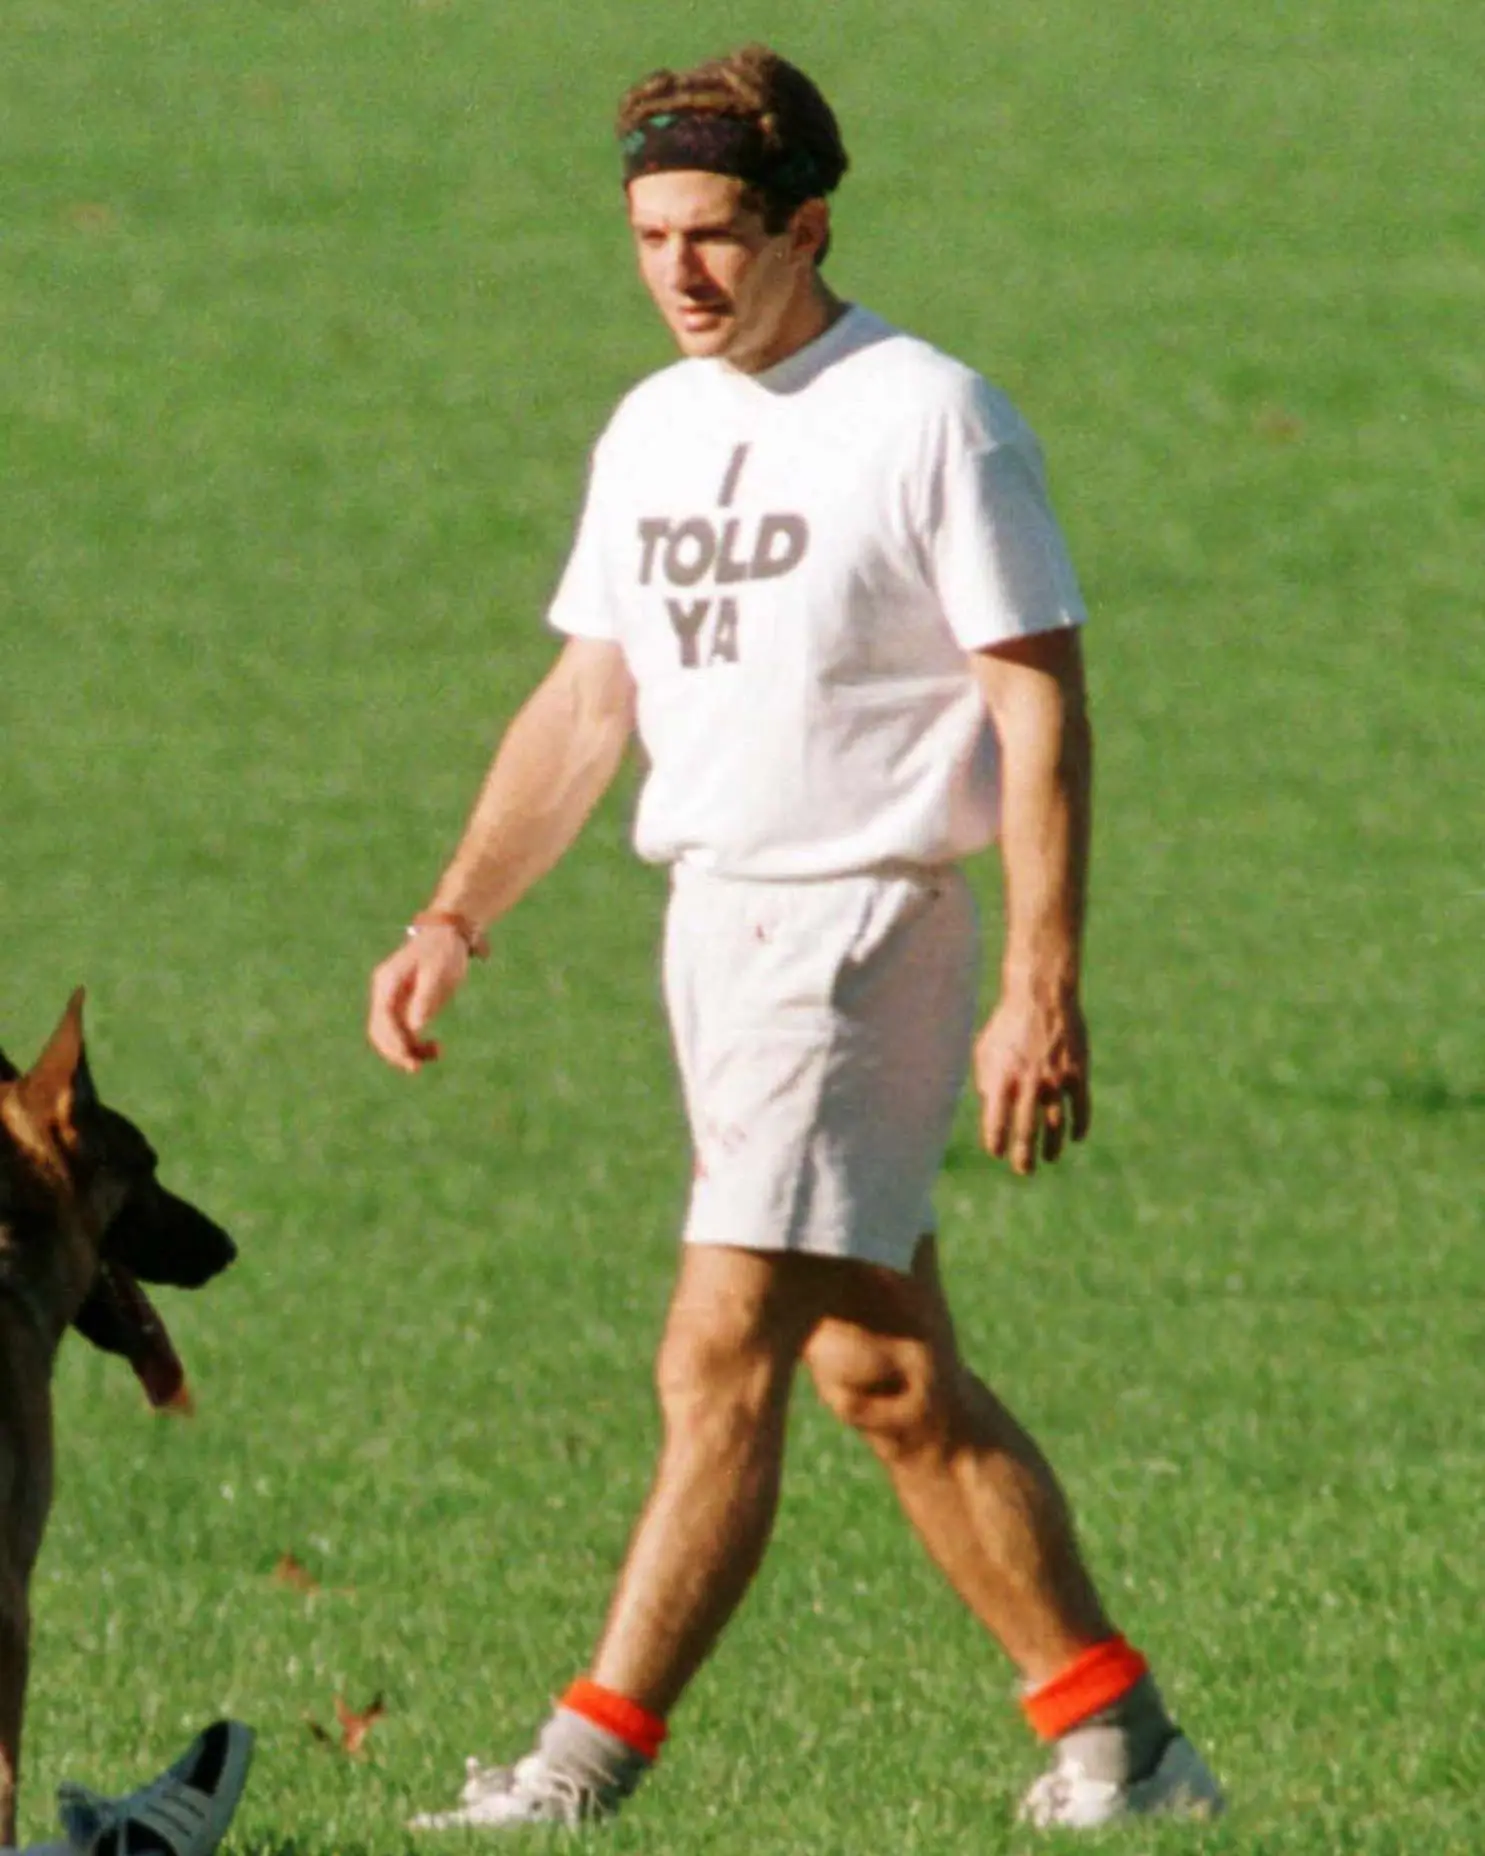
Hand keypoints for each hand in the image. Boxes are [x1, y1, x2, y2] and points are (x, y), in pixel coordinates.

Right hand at [367, 929, 470, 1073]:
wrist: (448, 936)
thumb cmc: (442, 950)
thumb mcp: (436, 972)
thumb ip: (425, 998)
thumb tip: (415, 1027)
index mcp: (386, 982)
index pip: (382, 1019)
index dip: (392, 1042)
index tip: (408, 1059)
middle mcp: (385, 994)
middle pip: (380, 1032)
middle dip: (395, 1052)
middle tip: (416, 1067)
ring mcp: (394, 1002)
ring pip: (392, 1036)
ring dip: (409, 1050)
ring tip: (437, 1053)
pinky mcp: (406, 1008)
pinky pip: (406, 1033)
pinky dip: (417, 1045)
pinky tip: (436, 1049)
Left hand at [974, 988, 1090, 1175]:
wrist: (1042, 995)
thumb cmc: (1008, 1024)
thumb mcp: (985, 1051)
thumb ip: (987, 1082)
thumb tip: (990, 1110)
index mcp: (1001, 1078)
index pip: (997, 1123)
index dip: (996, 1142)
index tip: (997, 1152)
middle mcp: (1028, 1083)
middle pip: (1027, 1130)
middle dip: (1024, 1155)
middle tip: (1024, 1171)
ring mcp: (1055, 1079)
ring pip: (1056, 1124)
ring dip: (1053, 1146)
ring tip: (1049, 1158)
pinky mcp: (1077, 1073)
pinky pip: (1081, 1108)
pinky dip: (1080, 1126)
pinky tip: (1076, 1138)